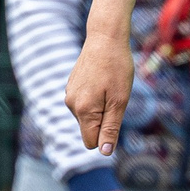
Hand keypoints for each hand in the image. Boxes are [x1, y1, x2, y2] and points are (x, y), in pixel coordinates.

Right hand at [67, 0, 138, 153]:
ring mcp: (69, 94)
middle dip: (104, 120)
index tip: (117, 115)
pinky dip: (94, 98)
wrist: (105, 38)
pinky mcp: (71, 86)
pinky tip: (102, 80)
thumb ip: (111, 128)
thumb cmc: (117, 68)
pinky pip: (84, 103)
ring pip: (87, 116)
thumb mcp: (120, 101)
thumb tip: (104, 152)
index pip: (91, 142)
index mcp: (83, 110)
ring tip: (109, 86)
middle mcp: (71, 104)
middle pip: (89, 129)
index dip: (106, 135)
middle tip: (115, 97)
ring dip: (100, 108)